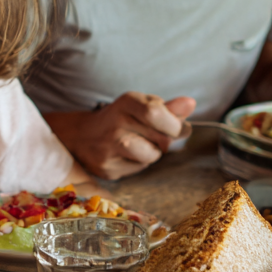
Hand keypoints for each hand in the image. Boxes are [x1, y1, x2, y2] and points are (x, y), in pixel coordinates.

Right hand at [49, 93, 195, 179]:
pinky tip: (125, 155)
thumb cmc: (120, 119)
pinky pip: (138, 169)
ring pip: (151, 156)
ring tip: (138, 144)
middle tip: (154, 135)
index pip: (156, 113)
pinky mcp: (107, 168)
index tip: (178, 127)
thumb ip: (167, 108)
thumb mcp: (140, 106)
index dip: (174, 124)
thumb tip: (191, 104)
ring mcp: (108, 148)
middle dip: (166, 139)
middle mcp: (115, 124)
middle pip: (160, 137)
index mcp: (125, 102)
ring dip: (152, 153)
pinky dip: (138, 163)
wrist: (80, 136)